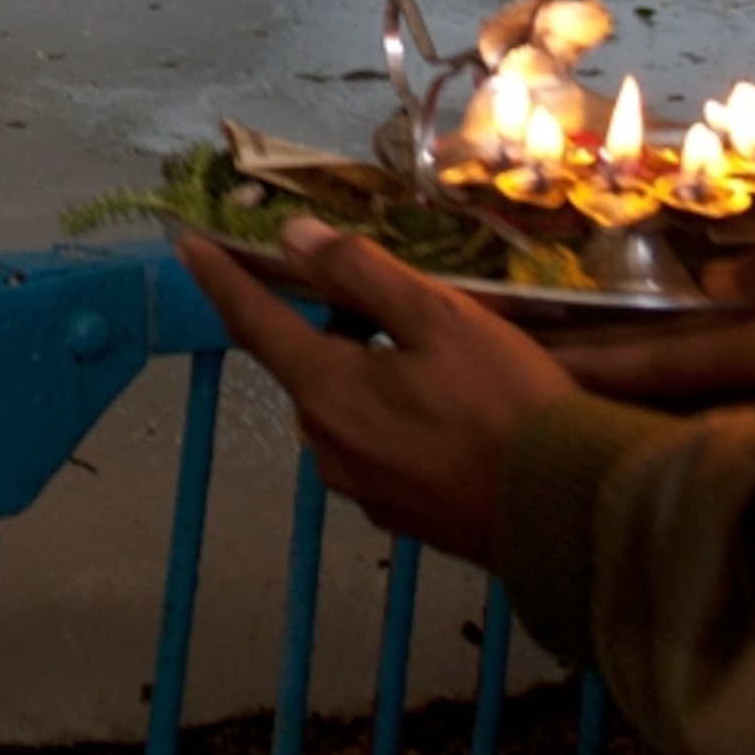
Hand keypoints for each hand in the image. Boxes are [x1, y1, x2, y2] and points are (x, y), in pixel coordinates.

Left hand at [177, 217, 576, 564]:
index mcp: (327, 391)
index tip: (187, 243)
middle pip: (308, 364)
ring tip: (437, 356)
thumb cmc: (505, 403)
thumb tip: (293, 240)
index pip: (254, 322)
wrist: (566, 513)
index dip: (220, 277)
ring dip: (367, 373)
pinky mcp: (398, 514)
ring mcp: (361, 487)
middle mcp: (327, 445)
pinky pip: (377, 446)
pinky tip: (449, 411)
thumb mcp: (438, 317)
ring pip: (344, 407)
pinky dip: (393, 416)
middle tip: (391, 298)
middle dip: (331, 325)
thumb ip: (359, 274)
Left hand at [543, 226, 754, 429]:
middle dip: (584, 399)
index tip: (528, 358)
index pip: (662, 359)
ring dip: (616, 422)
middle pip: (653, 406)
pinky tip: (626, 437)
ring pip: (677, 432)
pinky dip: (669, 442)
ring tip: (547, 410)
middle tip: (511, 392)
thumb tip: (716, 283)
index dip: (591, 360)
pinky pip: (715, 450)